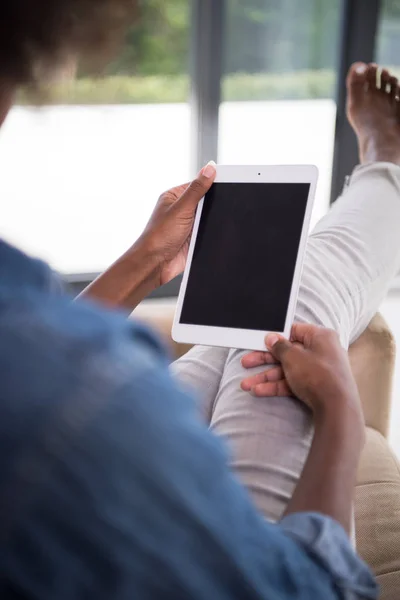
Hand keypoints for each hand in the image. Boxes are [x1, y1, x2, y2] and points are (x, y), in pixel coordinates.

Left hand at [140, 161, 215, 285]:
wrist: (156, 263)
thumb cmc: (159, 236)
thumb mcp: (181, 208)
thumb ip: (197, 189)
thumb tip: (209, 169)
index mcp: (174, 197)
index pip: (197, 184)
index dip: (211, 184)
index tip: (227, 182)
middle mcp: (180, 210)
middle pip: (205, 202)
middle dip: (212, 206)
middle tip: (218, 208)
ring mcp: (187, 225)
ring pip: (208, 218)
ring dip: (211, 221)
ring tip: (206, 225)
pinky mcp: (193, 239)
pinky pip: (208, 232)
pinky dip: (211, 233)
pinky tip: (211, 234)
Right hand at [241, 324, 361, 419]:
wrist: (337, 408)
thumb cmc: (317, 375)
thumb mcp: (293, 357)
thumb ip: (279, 347)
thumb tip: (271, 338)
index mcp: (320, 337)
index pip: (294, 331)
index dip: (276, 336)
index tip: (260, 341)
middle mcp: (321, 351)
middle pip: (287, 353)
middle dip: (264, 360)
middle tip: (246, 363)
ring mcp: (318, 371)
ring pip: (287, 370)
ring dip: (266, 377)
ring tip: (246, 384)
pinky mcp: (315, 387)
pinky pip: (292, 383)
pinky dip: (276, 387)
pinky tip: (258, 391)